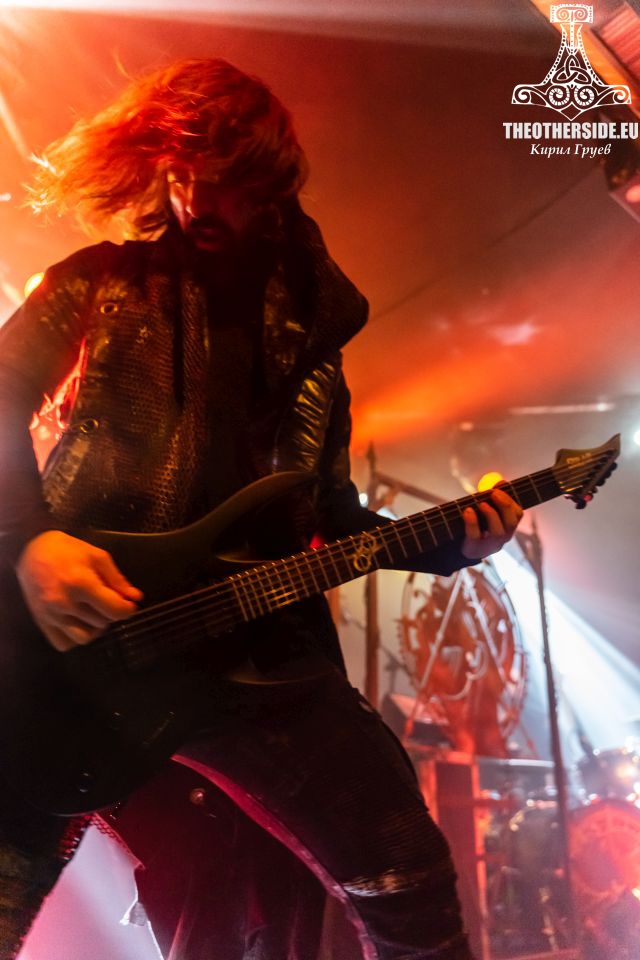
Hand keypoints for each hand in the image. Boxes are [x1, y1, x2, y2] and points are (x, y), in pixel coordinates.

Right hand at [16, 530, 142, 651]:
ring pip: (84, 638)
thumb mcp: (97, 557)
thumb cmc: (66, 550)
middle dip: (110, 613)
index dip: (127, 610)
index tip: (129, 605)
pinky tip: (77, 622)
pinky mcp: (41, 622)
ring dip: (94, 628)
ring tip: (93, 613)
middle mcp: (65, 603)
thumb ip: (117, 579)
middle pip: (102, 623)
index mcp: (81, 584)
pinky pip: (63, 643)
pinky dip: (74, 638)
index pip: (114, 610)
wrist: (31, 550)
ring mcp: (51, 615)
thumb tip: (135, 598)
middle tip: (107, 601)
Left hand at [461, 488, 522, 560]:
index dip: (510, 500)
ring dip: (491, 515)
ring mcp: (489, 545)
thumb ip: (495, 496)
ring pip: (499, 533)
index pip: (517, 513)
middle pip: (511, 523)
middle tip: (493, 494)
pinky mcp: (474, 549)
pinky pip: (475, 537)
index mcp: (507, 526)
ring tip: (481, 504)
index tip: (497, 489)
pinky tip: (468, 512)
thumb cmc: (477, 524)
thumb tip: (502, 482)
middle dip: (504, 506)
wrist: (460, 547)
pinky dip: (472, 523)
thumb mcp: (486, 509)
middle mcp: (502, 537)